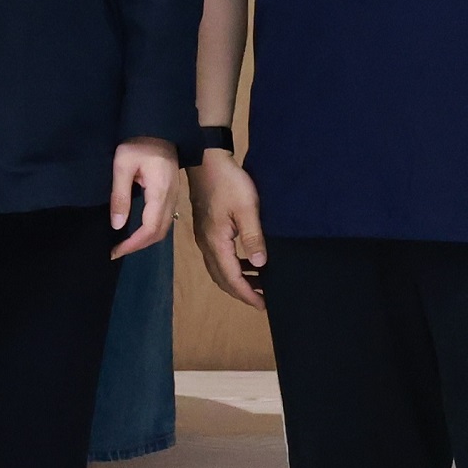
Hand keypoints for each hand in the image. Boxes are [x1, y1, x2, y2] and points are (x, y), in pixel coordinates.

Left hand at [108, 138, 182, 251]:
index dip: (134, 243)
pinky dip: (150, 230)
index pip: (150, 228)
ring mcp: (173, 197)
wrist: (159, 128)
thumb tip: (117, 225)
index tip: (116, 251)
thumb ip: (120, 195)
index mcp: (160, 192)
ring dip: (145, 240)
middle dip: (139, 246)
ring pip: (164, 228)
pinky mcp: (171, 194)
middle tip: (116, 251)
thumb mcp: (122, 165)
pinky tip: (135, 230)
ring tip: (124, 244)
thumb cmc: (138, 143)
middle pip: (159, 232)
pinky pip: (163, 219)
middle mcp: (171, 198)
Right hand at [191, 149, 266, 307]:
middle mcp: (206, 244)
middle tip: (263, 300)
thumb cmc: (229, 183)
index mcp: (216, 241)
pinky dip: (231, 267)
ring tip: (258, 285)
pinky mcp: (206, 230)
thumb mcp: (246, 208)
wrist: (206, 162)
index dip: (247, 293)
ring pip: (218, 269)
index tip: (263, 305)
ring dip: (236, 280)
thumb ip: (253, 237)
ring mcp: (204, 237)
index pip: (231, 277)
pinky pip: (217, 258)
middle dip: (241, 292)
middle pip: (221, 277)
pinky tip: (246, 263)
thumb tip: (260, 264)